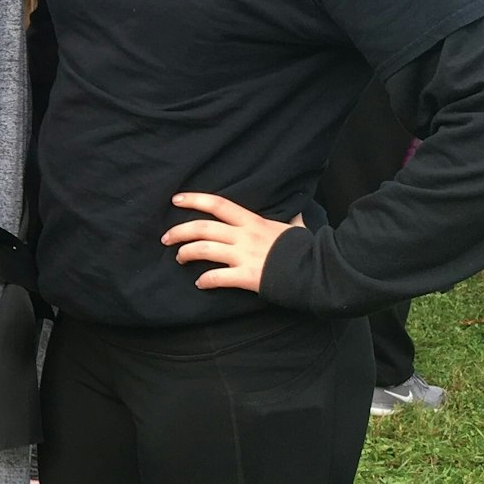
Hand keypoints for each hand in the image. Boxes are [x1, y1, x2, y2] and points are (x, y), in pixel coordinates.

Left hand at [162, 193, 305, 293]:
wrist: (318, 271)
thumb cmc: (307, 249)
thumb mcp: (296, 227)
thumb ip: (291, 219)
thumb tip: (298, 211)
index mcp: (253, 221)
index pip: (218, 205)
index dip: (194, 200)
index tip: (176, 199)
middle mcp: (244, 236)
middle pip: (202, 228)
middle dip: (179, 231)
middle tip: (166, 238)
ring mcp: (244, 256)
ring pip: (204, 250)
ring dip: (186, 254)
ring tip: (179, 258)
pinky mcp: (247, 276)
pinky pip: (217, 278)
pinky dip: (205, 281)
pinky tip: (200, 283)